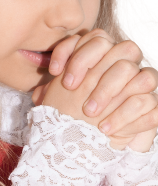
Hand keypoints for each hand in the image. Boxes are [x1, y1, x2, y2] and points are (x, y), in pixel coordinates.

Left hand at [32, 29, 157, 151]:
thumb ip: (51, 91)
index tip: (55, 73)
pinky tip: (105, 128)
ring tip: (89, 112)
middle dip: (92, 66)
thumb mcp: (58, 104)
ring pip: (133, 70)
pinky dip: (125, 115)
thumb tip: (39, 90)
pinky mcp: (153, 108)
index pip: (94, 38)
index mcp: (106, 59)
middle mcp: (127, 66)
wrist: (98, 147)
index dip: (72, 51)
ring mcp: (143, 85)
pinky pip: (147, 102)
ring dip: (108, 89)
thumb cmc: (76, 121)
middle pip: (120, 47)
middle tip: (72, 90)